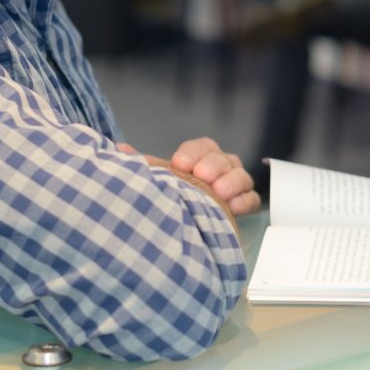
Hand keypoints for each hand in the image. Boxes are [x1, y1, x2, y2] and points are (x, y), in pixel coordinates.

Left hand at [118, 138, 260, 217]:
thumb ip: (145, 164)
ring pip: (240, 176)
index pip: (202, 146)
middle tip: (202, 176)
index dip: (192, 153)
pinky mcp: (244, 203)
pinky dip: (243, 201)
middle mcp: (221, 166)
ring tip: (219, 192)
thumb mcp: (160, 178)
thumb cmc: (174, 194)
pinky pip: (250, 198)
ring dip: (231, 182)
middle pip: (223, 159)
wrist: (185, 222)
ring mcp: (235, 183)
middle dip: (213, 166)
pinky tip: (233, 207)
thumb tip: (119, 149)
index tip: (179, 164)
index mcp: (202, 155)